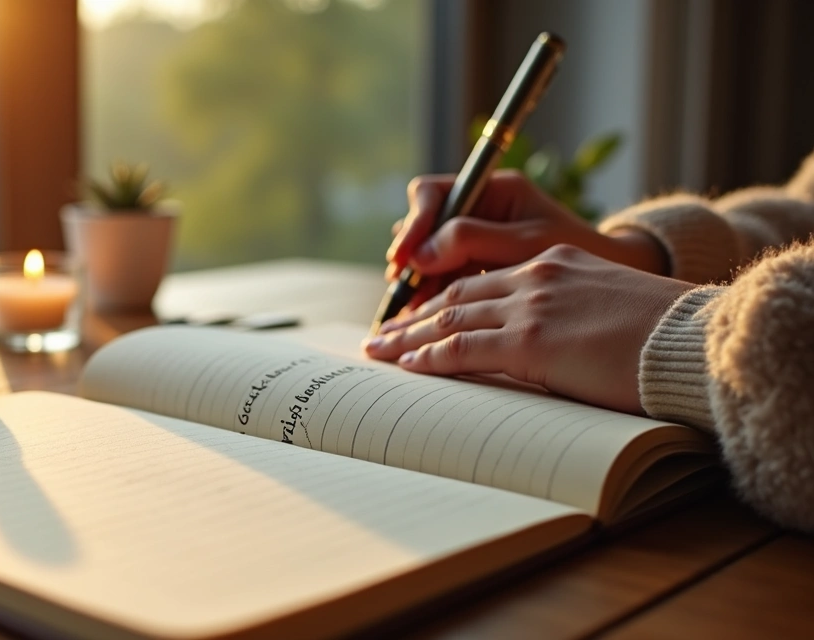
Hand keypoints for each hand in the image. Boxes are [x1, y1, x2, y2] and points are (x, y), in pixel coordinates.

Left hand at [365, 245, 695, 413]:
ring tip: (379, 352)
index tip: (417, 317)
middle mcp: (536, 277)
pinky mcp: (533, 341)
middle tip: (381, 335)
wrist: (694, 342)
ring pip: (451, 319)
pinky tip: (409, 366)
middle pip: (456, 295)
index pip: (481, 281)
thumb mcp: (608, 309)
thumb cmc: (663, 336)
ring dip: (408, 338)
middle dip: (413, 317)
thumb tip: (548, 345)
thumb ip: (567, 315)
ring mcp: (532, 307)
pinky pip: (465, 348)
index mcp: (553, 264)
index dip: (443, 300)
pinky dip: (431, 357)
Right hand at [387, 171, 667, 308]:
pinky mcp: (483, 271)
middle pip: (424, 228)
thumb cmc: (588, 259)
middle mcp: (482, 211)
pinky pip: (445, 280)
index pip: (433, 195)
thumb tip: (421, 254)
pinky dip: (434, 300)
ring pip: (430, 259)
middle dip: (409, 260)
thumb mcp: (529, 246)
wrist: (623, 293)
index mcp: (496, 190)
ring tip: (407, 315)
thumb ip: (474, 241)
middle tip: (400, 287)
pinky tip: (424, 323)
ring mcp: (480, 241)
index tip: (406, 257)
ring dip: (418, 285)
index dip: (414, 225)